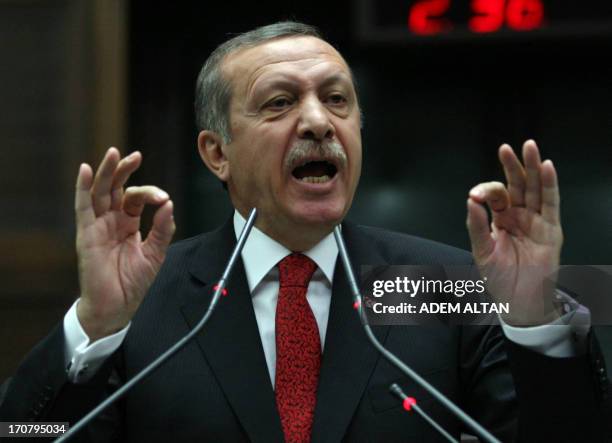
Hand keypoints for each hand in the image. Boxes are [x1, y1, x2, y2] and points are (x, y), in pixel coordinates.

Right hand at [75, 147, 174, 340]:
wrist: (117, 306)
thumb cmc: (133, 283)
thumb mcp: (155, 253)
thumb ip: (162, 229)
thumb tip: (168, 205)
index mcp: (128, 223)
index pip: (137, 198)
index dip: (151, 194)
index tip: (163, 200)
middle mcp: (111, 220)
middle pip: (116, 188)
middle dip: (124, 170)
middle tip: (135, 156)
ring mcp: (97, 225)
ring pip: (100, 192)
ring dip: (106, 172)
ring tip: (113, 154)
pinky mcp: (86, 234)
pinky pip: (83, 207)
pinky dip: (83, 188)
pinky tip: (87, 170)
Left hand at [466, 140, 562, 325]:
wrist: (518, 302)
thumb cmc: (499, 279)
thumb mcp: (481, 251)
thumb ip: (476, 226)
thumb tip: (471, 200)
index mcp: (499, 220)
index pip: (494, 196)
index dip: (486, 192)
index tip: (476, 197)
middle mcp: (517, 216)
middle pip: (516, 186)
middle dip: (512, 166)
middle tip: (506, 148)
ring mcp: (535, 221)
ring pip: (535, 189)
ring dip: (532, 168)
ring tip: (530, 147)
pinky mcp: (551, 229)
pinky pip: (551, 203)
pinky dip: (549, 185)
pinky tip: (546, 167)